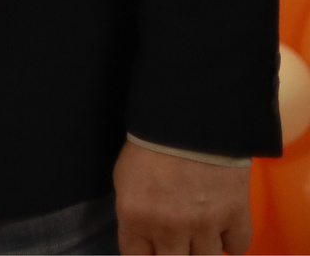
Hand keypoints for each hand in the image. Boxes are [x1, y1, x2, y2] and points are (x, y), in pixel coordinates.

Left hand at [114, 140, 250, 254]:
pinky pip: (237, 248)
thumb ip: (134, 216)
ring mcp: (205, 224)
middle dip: (174, 254)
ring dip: (202, 251)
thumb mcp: (126, 180)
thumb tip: (142, 241)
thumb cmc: (149, 146)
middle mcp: (169, 227)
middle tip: (176, 242)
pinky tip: (222, 230)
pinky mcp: (236, 216)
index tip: (151, 250)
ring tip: (198, 236)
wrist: (190, 119)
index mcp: (135, 216)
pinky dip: (230, 243)